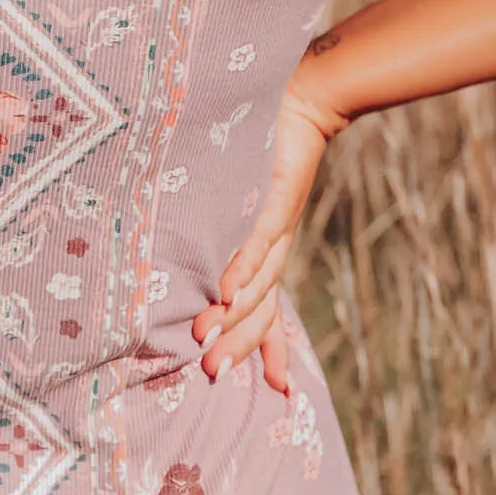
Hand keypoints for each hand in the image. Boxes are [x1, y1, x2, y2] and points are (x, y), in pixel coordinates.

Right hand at [191, 69, 345, 393]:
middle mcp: (275, 249)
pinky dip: (240, 267)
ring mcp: (276, 227)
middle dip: (239, 346)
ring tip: (206, 343)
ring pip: (257, 284)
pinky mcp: (272, 199)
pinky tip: (225, 290)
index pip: (267, 313)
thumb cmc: (264, 154)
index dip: (268, 351)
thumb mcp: (241, 204)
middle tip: (212, 375)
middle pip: (261, 310)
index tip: (277, 392)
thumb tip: (193, 266)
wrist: (302, 102)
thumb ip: (222, 237)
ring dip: (233, 316)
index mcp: (267, 255)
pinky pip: (256, 241)